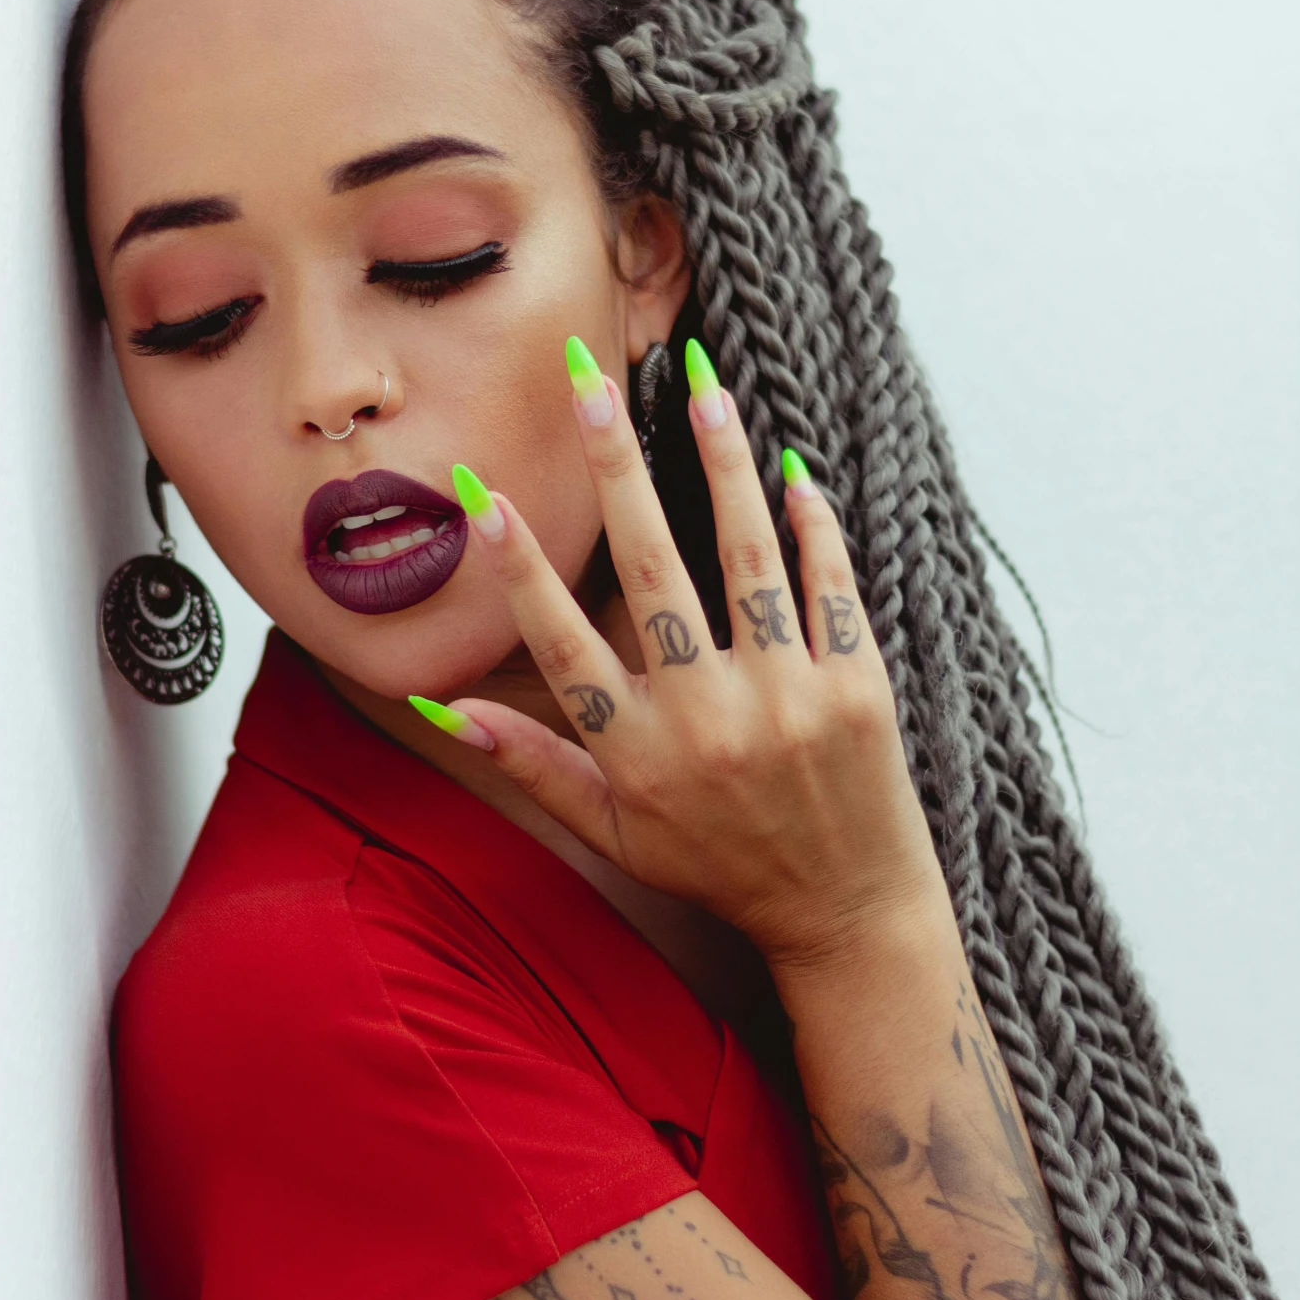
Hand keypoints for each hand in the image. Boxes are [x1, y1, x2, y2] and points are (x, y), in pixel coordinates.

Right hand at [420, 338, 948, 980]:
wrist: (848, 916)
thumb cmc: (720, 866)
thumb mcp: (613, 832)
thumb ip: (532, 764)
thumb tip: (442, 707)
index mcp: (639, 755)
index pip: (565, 645)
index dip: (522, 570)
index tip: (488, 495)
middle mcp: (709, 723)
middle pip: (652, 572)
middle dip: (615, 468)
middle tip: (588, 382)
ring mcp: (788, 702)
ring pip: (746, 559)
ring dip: (721, 463)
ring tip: (704, 384)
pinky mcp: (857, 689)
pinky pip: (831, 589)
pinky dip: (813, 526)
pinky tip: (792, 468)